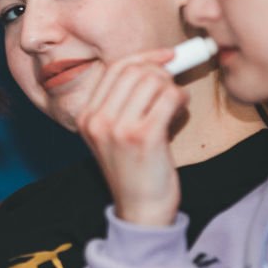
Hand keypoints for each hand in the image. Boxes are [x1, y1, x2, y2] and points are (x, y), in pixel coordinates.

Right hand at [73, 49, 186, 225]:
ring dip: (172, 88)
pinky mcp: (143, 137)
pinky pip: (169, 97)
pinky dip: (180, 100)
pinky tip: (179, 112)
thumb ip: (126, 102)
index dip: (145, 57)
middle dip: (161, 72)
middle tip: (172, 88)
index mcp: (87, 116)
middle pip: (135, 70)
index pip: (115, 69)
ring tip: (174, 105)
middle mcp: (97, 120)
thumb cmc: (137, 170)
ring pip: (153, 80)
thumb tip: (158, 63)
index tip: (167, 56)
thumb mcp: (116, 134)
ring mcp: (118, 129)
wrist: (142, 211)